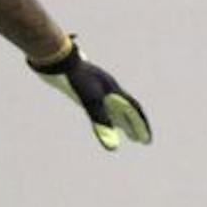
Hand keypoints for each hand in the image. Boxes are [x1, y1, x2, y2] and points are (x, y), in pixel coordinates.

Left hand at [29, 37, 152, 150]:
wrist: (58, 58)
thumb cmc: (75, 78)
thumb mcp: (89, 101)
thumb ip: (101, 123)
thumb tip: (112, 147)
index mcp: (114, 90)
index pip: (134, 110)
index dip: (142, 125)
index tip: (147, 140)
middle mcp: (109, 89)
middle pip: (128, 110)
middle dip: (136, 126)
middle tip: (143, 141)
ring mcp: (99, 87)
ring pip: (117, 107)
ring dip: (124, 121)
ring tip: (129, 134)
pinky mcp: (87, 87)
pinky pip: (104, 104)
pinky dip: (109, 115)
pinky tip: (106, 118)